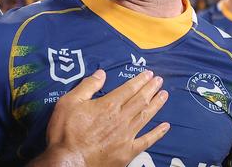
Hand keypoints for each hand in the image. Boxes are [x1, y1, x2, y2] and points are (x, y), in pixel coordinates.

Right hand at [38, 69, 169, 166]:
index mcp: (108, 105)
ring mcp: (127, 136)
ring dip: (157, 104)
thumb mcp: (69, 102)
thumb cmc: (65, 132)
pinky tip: (166, 126)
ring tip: (165, 95)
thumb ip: (87, 86)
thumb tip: (101, 73)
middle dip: (151, 89)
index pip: (129, 89)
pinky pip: (147, 141)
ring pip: (146, 116)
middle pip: (140, 100)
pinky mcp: (128, 152)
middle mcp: (121, 118)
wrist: (68, 162)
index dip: (140, 80)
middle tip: (160, 80)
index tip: (149, 74)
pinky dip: (158, 133)